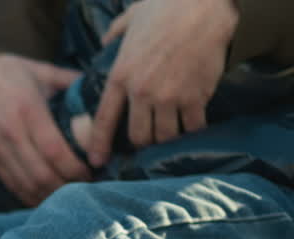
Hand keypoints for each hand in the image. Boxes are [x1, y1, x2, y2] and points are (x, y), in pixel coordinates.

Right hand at [0, 53, 90, 206]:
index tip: (91, 171)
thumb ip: (70, 81)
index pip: (53, 149)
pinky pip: (11, 185)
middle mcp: (11, 134)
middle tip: (85, 187)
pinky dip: (30, 196)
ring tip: (68, 195)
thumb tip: (101, 89)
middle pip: (41, 173)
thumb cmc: (6, 73)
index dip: (74, 167)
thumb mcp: (40, 71)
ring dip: (49, 195)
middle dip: (65, 186)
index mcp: (28, 110)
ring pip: (26, 184)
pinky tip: (45, 197)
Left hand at [85, 0, 237, 166]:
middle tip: (147, 140)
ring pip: (165, 136)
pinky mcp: (196, 97)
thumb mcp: (130, 19)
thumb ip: (113, 34)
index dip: (99, 144)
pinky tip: (193, 125)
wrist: (204, 6)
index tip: (97, 160)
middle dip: (141, 142)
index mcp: (120, 76)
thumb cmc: (165, 8)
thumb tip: (106, 41)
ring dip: (167, 138)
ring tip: (170, 133)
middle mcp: (142, 93)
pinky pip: (193, 127)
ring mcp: (169, 98)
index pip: (104, 120)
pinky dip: (193, 129)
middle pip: (138, 136)